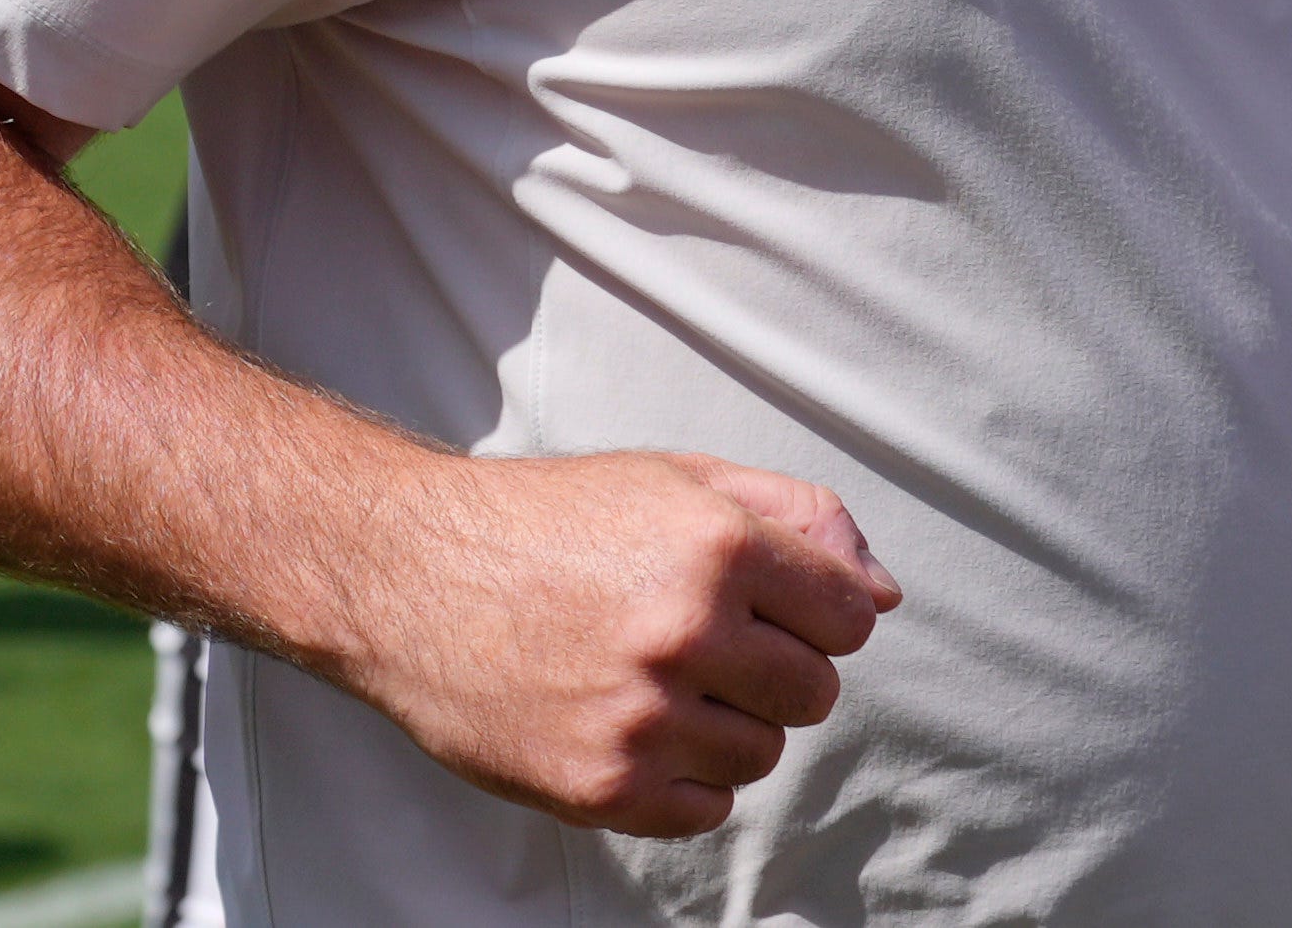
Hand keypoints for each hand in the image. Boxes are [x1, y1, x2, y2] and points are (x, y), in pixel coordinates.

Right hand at [338, 447, 899, 837]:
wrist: (409, 576)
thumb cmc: (551, 522)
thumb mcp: (681, 481)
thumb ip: (800, 519)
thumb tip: (883, 594)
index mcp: (718, 547)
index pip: (849, 617)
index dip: (817, 613)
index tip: (769, 608)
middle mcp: (685, 632)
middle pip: (815, 693)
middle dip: (778, 671)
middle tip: (709, 646)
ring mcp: (640, 718)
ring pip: (762, 755)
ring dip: (728, 726)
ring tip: (658, 682)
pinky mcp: (598, 786)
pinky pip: (703, 811)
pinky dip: (683, 781)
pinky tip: (633, 728)